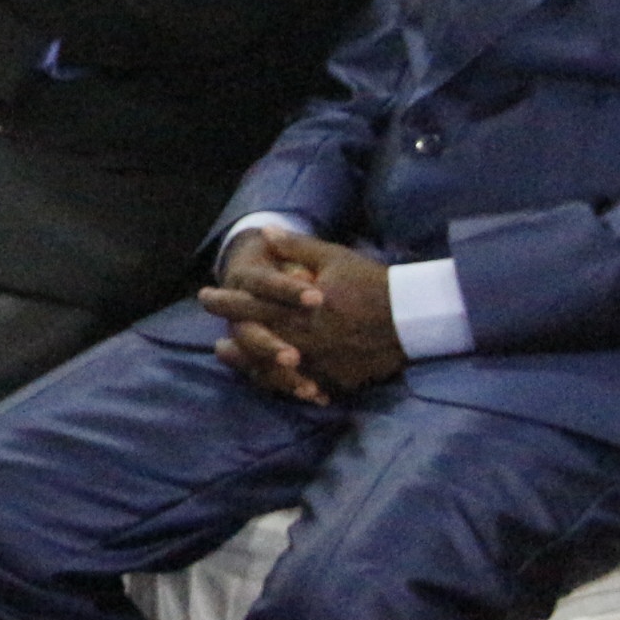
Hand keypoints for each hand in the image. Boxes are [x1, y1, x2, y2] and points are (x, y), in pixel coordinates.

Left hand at [200, 229, 404, 400]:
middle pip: (256, 341)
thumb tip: (266, 233)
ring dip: (250, 366)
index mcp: (299, 307)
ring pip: (273, 370)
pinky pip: (302, 386)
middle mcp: (303, 337)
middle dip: (232, 341)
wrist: (414, 318)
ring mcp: (318, 361)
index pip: (250, 305)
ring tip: (235, 362)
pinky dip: (285, 384)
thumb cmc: (372, 283)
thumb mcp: (336, 258)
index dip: (224, 302)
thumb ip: (298, 247)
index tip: (205, 297)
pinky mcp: (335, 378)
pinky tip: (273, 381)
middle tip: (216, 344)